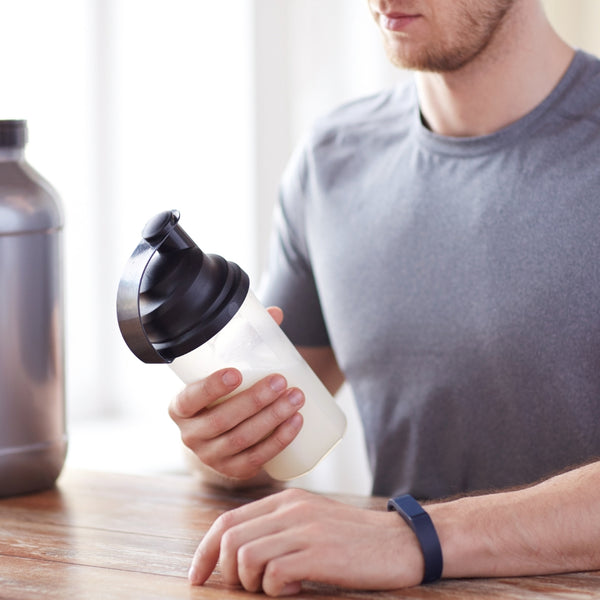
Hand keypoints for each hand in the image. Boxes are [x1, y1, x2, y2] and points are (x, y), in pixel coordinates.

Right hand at [168, 308, 304, 480]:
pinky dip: (279, 441)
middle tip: (281, 381)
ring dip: (273, 418)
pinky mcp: (234, 470)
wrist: (222, 433)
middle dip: (255, 400)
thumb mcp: (226, 369)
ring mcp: (211, 457)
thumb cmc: (225, 393)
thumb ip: (246, 341)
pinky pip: (257, 459)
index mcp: (181, 407)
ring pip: (242, 439)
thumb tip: (275, 314)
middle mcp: (190, 435)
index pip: (190, 398)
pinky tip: (296, 423)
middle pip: (222, 419)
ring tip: (296, 398)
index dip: (210, 387)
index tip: (235, 373)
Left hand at [188, 488, 424, 595]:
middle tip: (249, 588)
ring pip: (246, 557)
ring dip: (252, 583)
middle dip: (228, 572)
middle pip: (230, 539)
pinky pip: (273, 575)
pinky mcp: (318, 552)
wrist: (402, 542)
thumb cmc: (354, 540)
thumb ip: (278, 529)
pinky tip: (297, 589)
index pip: (227, 521)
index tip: (197, 577)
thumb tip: (238, 557)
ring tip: (277, 588)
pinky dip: (275, 591)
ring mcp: (304, 529)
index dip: (205, 551)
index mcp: (285, 501)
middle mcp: (290, 510)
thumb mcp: (311, 522)